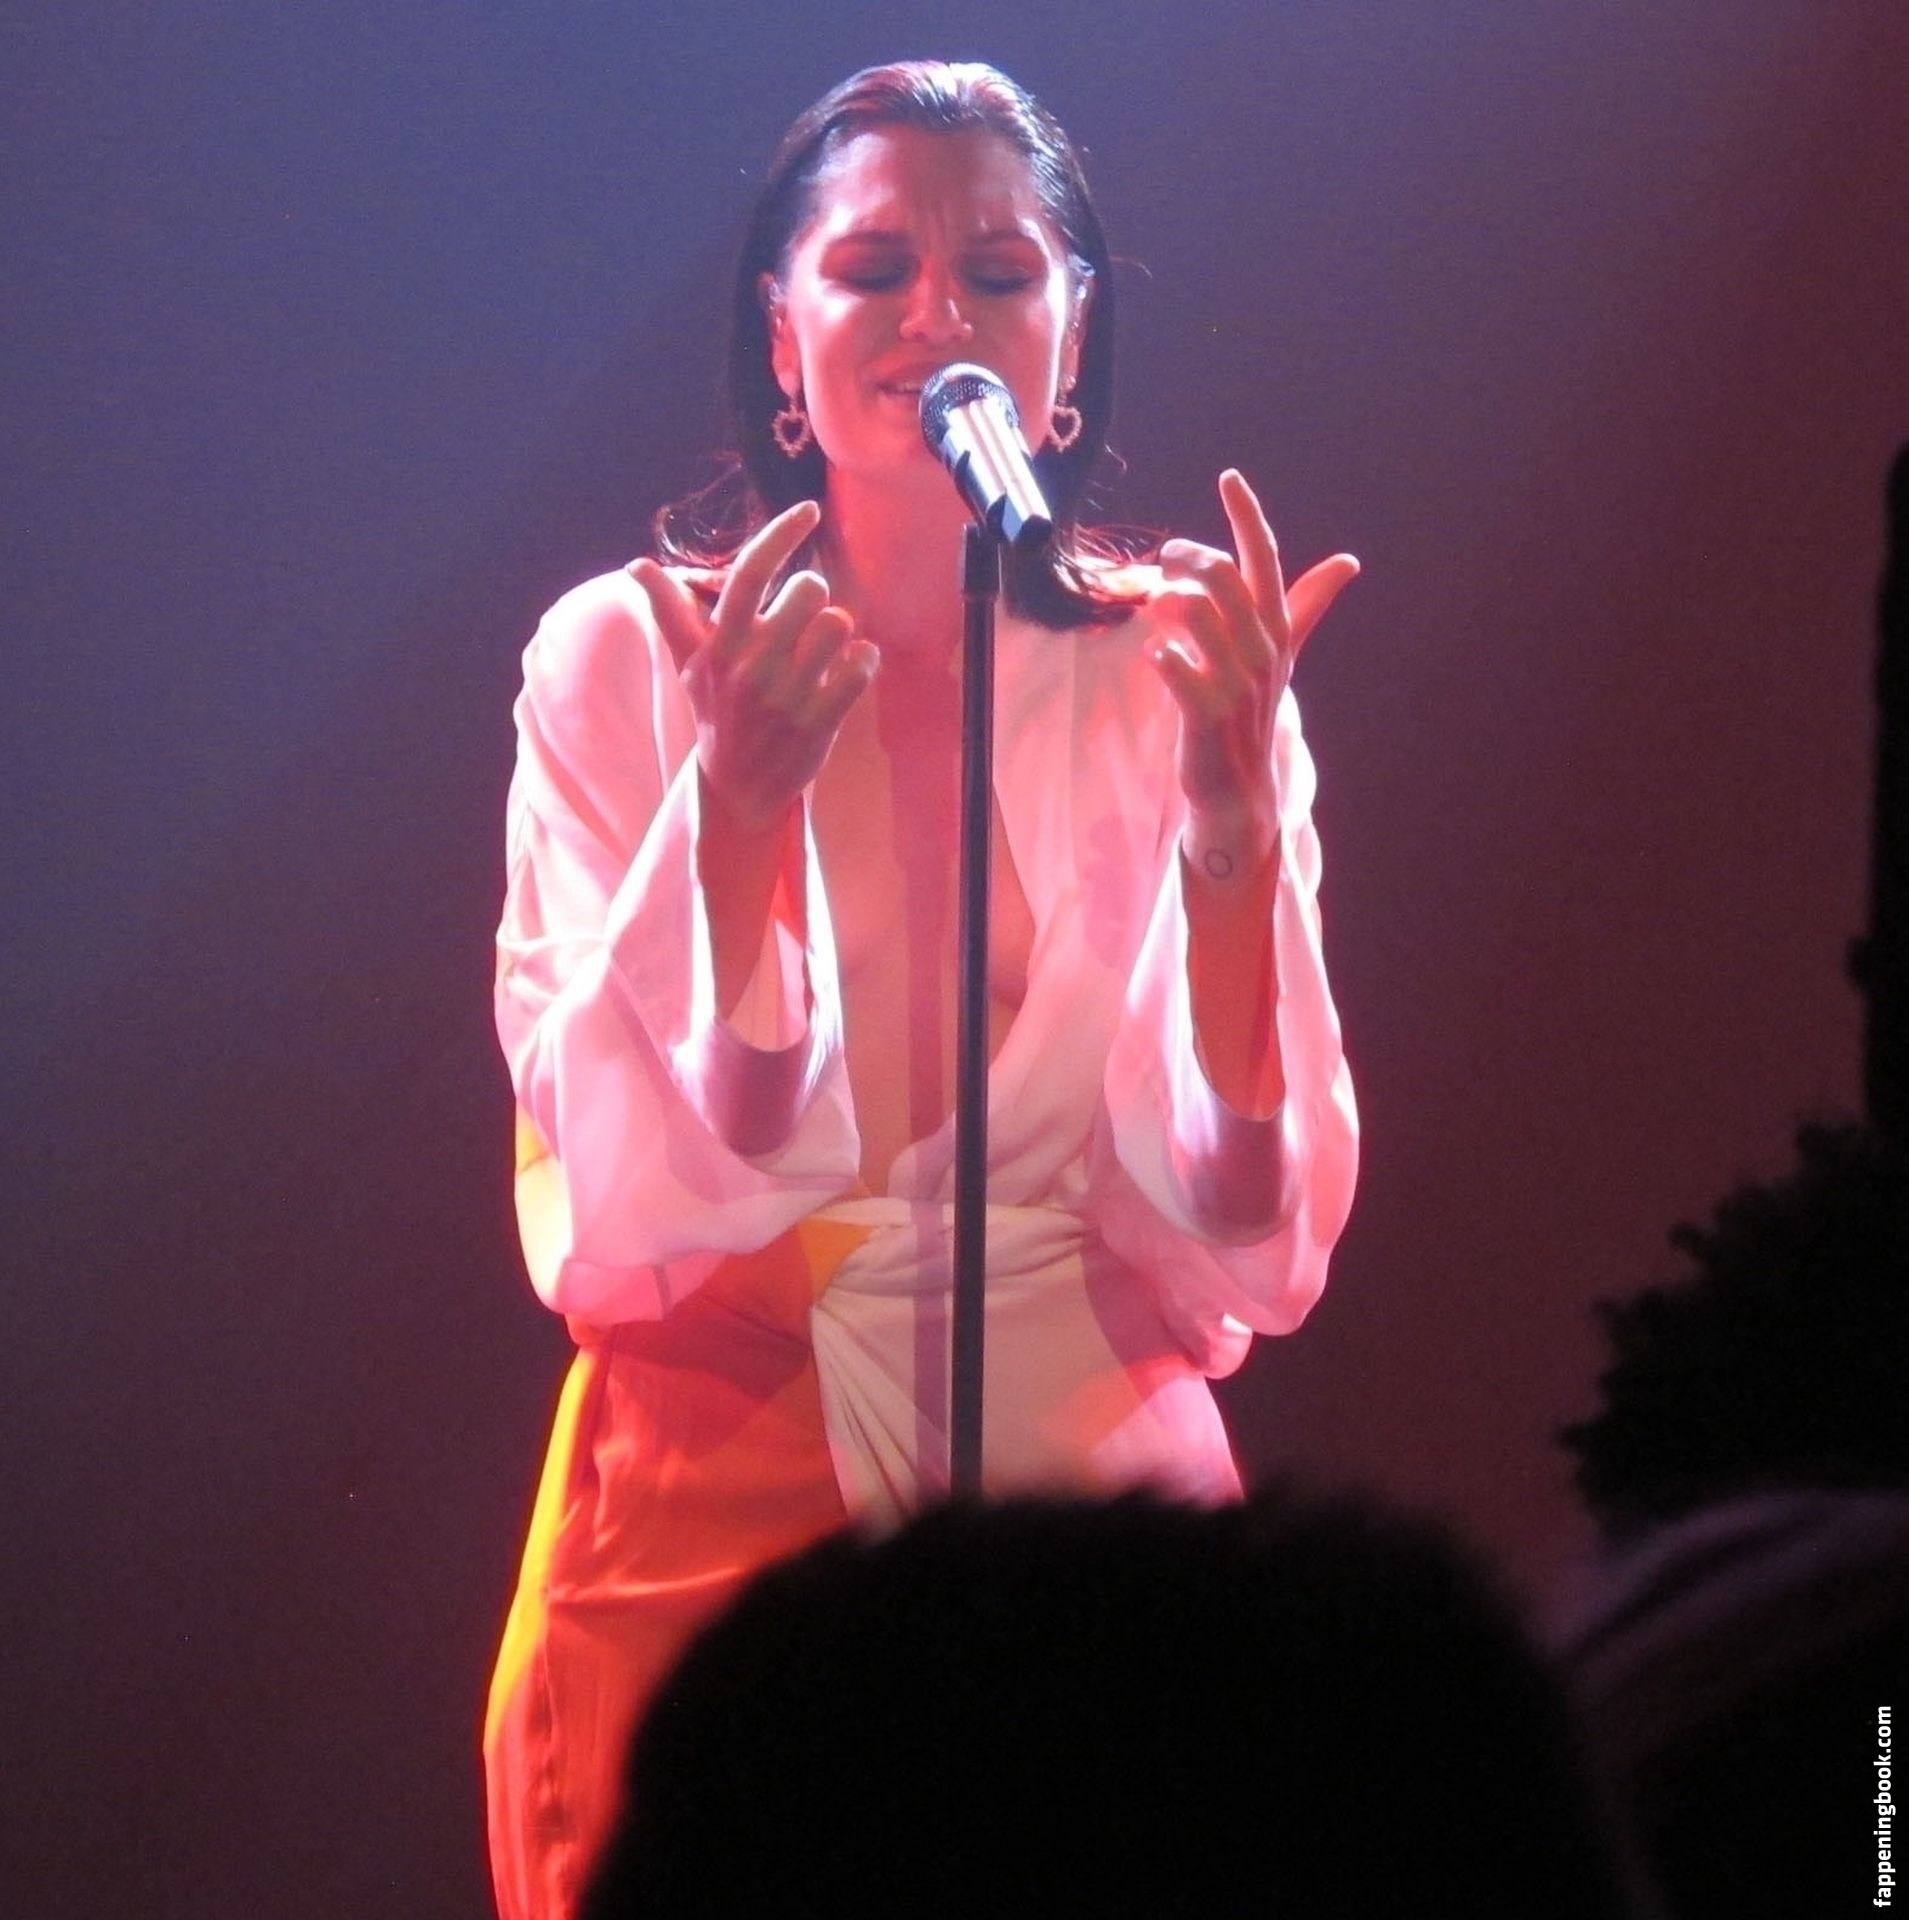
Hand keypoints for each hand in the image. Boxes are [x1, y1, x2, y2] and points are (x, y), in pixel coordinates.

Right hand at [630, 501, 877, 832]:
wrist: (737, 788)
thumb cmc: (717, 714)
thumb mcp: (689, 665)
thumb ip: (670, 612)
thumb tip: (635, 565)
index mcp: (720, 646)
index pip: (749, 573)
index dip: (781, 534)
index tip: (810, 510)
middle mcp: (750, 668)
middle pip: (808, 590)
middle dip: (815, 596)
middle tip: (805, 619)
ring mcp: (786, 697)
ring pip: (839, 624)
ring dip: (841, 631)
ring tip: (825, 650)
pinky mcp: (819, 722)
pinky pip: (861, 666)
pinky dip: (864, 660)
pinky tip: (850, 669)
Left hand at [1146, 469, 1358, 851]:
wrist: (1240, 788)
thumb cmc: (1251, 713)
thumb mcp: (1282, 653)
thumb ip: (1306, 604)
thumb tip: (1348, 562)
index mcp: (1274, 631)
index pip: (1265, 561)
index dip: (1247, 517)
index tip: (1229, 478)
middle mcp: (1260, 653)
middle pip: (1226, 578)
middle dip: (1190, 556)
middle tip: (1165, 556)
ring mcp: (1235, 686)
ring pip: (1199, 616)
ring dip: (1170, 599)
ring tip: (1155, 602)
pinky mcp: (1206, 718)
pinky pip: (1179, 672)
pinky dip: (1163, 656)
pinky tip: (1156, 654)